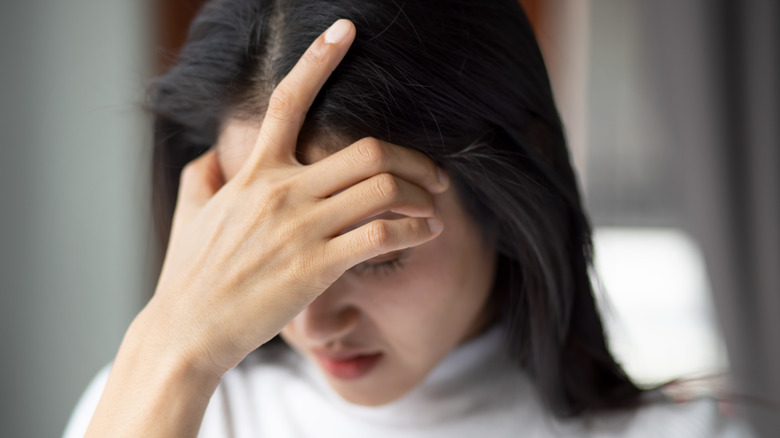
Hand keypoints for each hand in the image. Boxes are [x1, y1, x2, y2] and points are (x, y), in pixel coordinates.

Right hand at [138, 19, 449, 375]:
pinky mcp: (315, 267)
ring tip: (433, 207)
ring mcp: (299, 228)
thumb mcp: (189, 213)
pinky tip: (426, 234)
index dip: (319, 59)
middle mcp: (280, 190)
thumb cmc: (190, 276)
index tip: (346, 31)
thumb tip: (213, 155)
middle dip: (413, 158)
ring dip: (421, 194)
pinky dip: (414, 230)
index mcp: (253, 172)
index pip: (287, 100)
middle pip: (366, 150)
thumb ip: (203, 175)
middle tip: (434, 175)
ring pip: (382, 188)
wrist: (187, 332)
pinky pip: (381, 235)